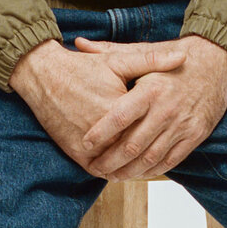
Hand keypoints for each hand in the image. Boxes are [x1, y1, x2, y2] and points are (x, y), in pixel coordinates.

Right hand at [8, 36, 189, 174]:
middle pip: (136, 149)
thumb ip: (151, 61)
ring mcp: (88, 145)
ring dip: (132, 167)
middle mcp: (105, 131)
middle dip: (152, 152)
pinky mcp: (75, 152)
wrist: (43, 75)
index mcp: (120, 109)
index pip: (150, 128)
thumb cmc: (82, 67)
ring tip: (147, 164)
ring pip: (119, 164)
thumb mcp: (118, 60)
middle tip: (167, 153)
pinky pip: (98, 169)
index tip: (177, 130)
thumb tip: (183, 57)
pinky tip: (122, 168)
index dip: (165, 132)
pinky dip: (111, 170)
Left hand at [73, 33, 226, 178]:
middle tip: (96, 167)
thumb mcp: (144, 51)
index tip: (85, 143)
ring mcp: (182, 125)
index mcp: (150, 89)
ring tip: (114, 176)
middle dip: (110, 161)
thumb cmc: (176, 56)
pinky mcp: (196, 134)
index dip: (100, 134)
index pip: (119, 117)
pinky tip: (140, 172)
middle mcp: (166, 109)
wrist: (218, 61)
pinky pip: (171, 160)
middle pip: (132, 145)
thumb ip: (110, 50)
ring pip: (150, 158)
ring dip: (130, 171)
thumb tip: (79, 43)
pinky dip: (153, 170)